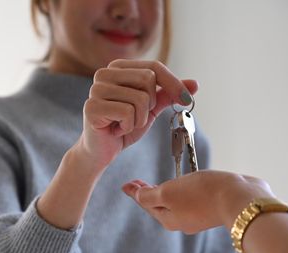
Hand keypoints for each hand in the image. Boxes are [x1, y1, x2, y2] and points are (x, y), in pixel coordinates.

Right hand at [75, 59, 198, 170]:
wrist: (102, 150)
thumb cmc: (124, 126)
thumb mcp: (150, 108)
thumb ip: (168, 94)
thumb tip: (195, 84)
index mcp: (118, 68)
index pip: (153, 67)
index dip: (173, 83)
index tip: (187, 99)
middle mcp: (104, 74)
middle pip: (148, 79)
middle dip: (151, 105)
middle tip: (136, 117)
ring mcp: (96, 89)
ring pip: (140, 98)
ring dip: (139, 119)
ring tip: (124, 124)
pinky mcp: (92, 107)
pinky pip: (127, 113)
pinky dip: (128, 127)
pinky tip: (116, 130)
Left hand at [122, 170, 274, 232]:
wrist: (241, 199)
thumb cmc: (203, 195)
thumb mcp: (167, 194)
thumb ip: (149, 196)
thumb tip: (135, 195)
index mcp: (168, 219)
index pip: (146, 204)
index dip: (135, 192)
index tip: (127, 184)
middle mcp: (183, 221)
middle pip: (160, 205)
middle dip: (148, 193)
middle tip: (137, 183)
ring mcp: (199, 215)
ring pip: (176, 203)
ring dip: (165, 193)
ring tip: (157, 184)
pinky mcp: (214, 207)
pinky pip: (192, 198)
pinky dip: (183, 191)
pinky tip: (184, 185)